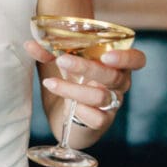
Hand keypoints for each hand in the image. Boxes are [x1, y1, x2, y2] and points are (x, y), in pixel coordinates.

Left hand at [24, 40, 146, 130]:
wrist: (63, 117)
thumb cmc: (69, 82)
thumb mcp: (59, 65)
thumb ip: (48, 53)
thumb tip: (29, 44)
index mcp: (115, 65)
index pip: (137, 60)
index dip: (126, 58)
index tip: (106, 56)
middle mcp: (119, 85)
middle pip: (113, 76)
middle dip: (86, 67)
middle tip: (62, 60)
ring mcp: (112, 105)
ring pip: (100, 97)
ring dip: (73, 89)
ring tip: (50, 83)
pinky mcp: (102, 122)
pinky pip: (97, 118)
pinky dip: (80, 111)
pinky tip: (67, 107)